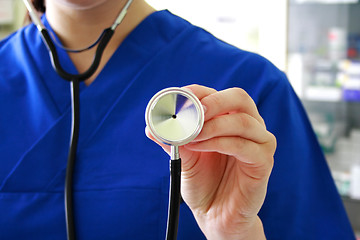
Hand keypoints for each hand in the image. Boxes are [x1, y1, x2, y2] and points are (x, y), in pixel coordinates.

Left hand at [146, 85, 275, 239]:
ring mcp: (259, 143)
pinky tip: (200, 147)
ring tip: (191, 135)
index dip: (198, 92)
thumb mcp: (184, 158)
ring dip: (213, 125)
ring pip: (243, 121)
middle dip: (213, 102)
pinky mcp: (263, 162)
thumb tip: (151, 127)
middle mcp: (248, 127)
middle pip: (239, 98)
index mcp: (229, 120)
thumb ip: (173, 141)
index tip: (178, 98)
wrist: (215, 215)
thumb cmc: (202, 183)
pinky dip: (220, 143)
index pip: (218, 95)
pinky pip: (244, 146)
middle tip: (193, 111)